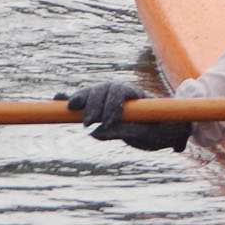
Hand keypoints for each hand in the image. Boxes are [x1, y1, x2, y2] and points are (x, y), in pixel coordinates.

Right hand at [64, 81, 189, 151]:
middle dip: (94, 104)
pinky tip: (58, 98)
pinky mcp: (100, 106)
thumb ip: (125, 132)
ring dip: (82, 101)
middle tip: (89, 124)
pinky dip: (72, 99)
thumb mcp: (148, 135)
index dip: (112, 104)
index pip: (120, 91)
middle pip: (104, 89)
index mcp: (137, 95)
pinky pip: (85, 100)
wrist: (165, 130)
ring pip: (93, 92)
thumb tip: (95, 133)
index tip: (108, 123)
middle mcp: (122, 92)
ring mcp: (110, 98)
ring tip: (73, 110)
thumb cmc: (161, 131)